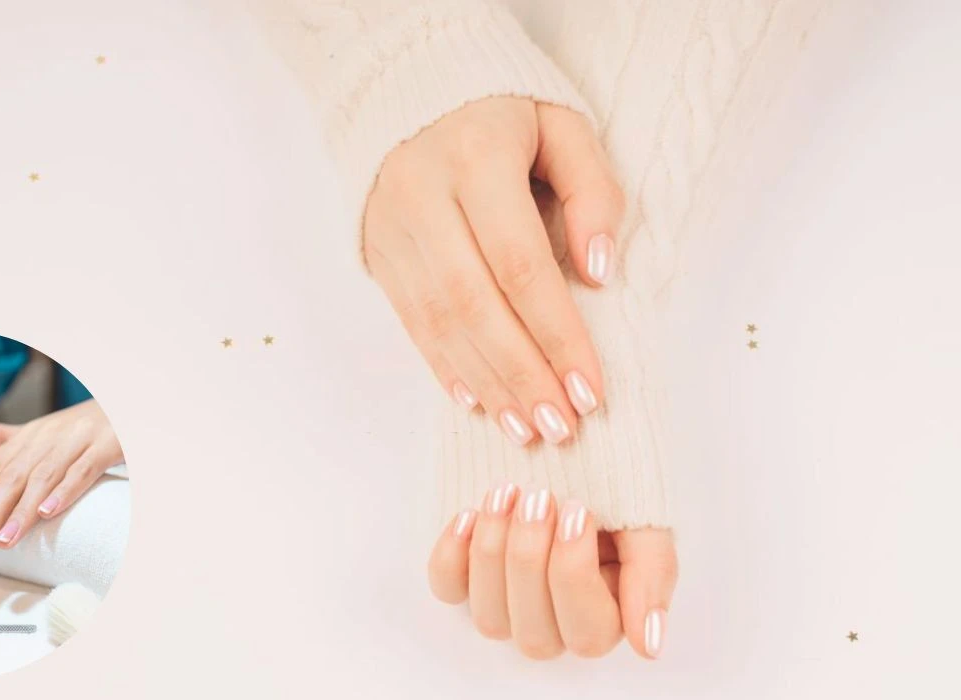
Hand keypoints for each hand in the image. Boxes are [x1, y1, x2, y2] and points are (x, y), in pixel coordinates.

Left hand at [0, 399, 122, 555]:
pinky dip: (64, 491)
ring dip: (22, 511)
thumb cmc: (79, 426)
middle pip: (14, 476)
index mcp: (30, 435)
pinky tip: (47, 512)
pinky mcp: (106, 446)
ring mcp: (78, 440)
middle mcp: (49, 437)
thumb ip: (0, 437)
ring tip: (4, 540)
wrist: (126, 404)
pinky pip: (83, 470)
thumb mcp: (38, 429)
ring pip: (44, 477)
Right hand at [364, 97, 623, 445]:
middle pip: (473, 303)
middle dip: (520, 372)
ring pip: (437, 321)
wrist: (406, 85)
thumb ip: (591, 192)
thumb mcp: (562, 126)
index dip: (556, 333)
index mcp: (476, 158)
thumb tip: (599, 272)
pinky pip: (409, 320)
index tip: (589, 388)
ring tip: (526, 428)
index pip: (520, 264)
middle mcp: (423, 196)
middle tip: (558, 426)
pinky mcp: (377, 251)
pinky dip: (444, 365)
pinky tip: (478, 400)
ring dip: (486, 382)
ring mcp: (391, 227)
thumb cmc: (500, 111)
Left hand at [427, 484, 676, 659]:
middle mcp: (552, 626)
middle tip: (540, 497)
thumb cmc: (610, 491)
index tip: (578, 510)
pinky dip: (453, 553)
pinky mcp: (465, 580)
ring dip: (494, 551)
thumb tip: (648, 646)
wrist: (566, 449)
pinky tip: (470, 514)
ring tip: (506, 494)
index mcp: (604, 621)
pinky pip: (447, 587)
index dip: (575, 574)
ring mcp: (505, 607)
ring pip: (490, 617)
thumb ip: (653, 575)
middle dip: (532, 560)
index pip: (587, 634)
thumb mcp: (645, 521)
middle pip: (536, 634)